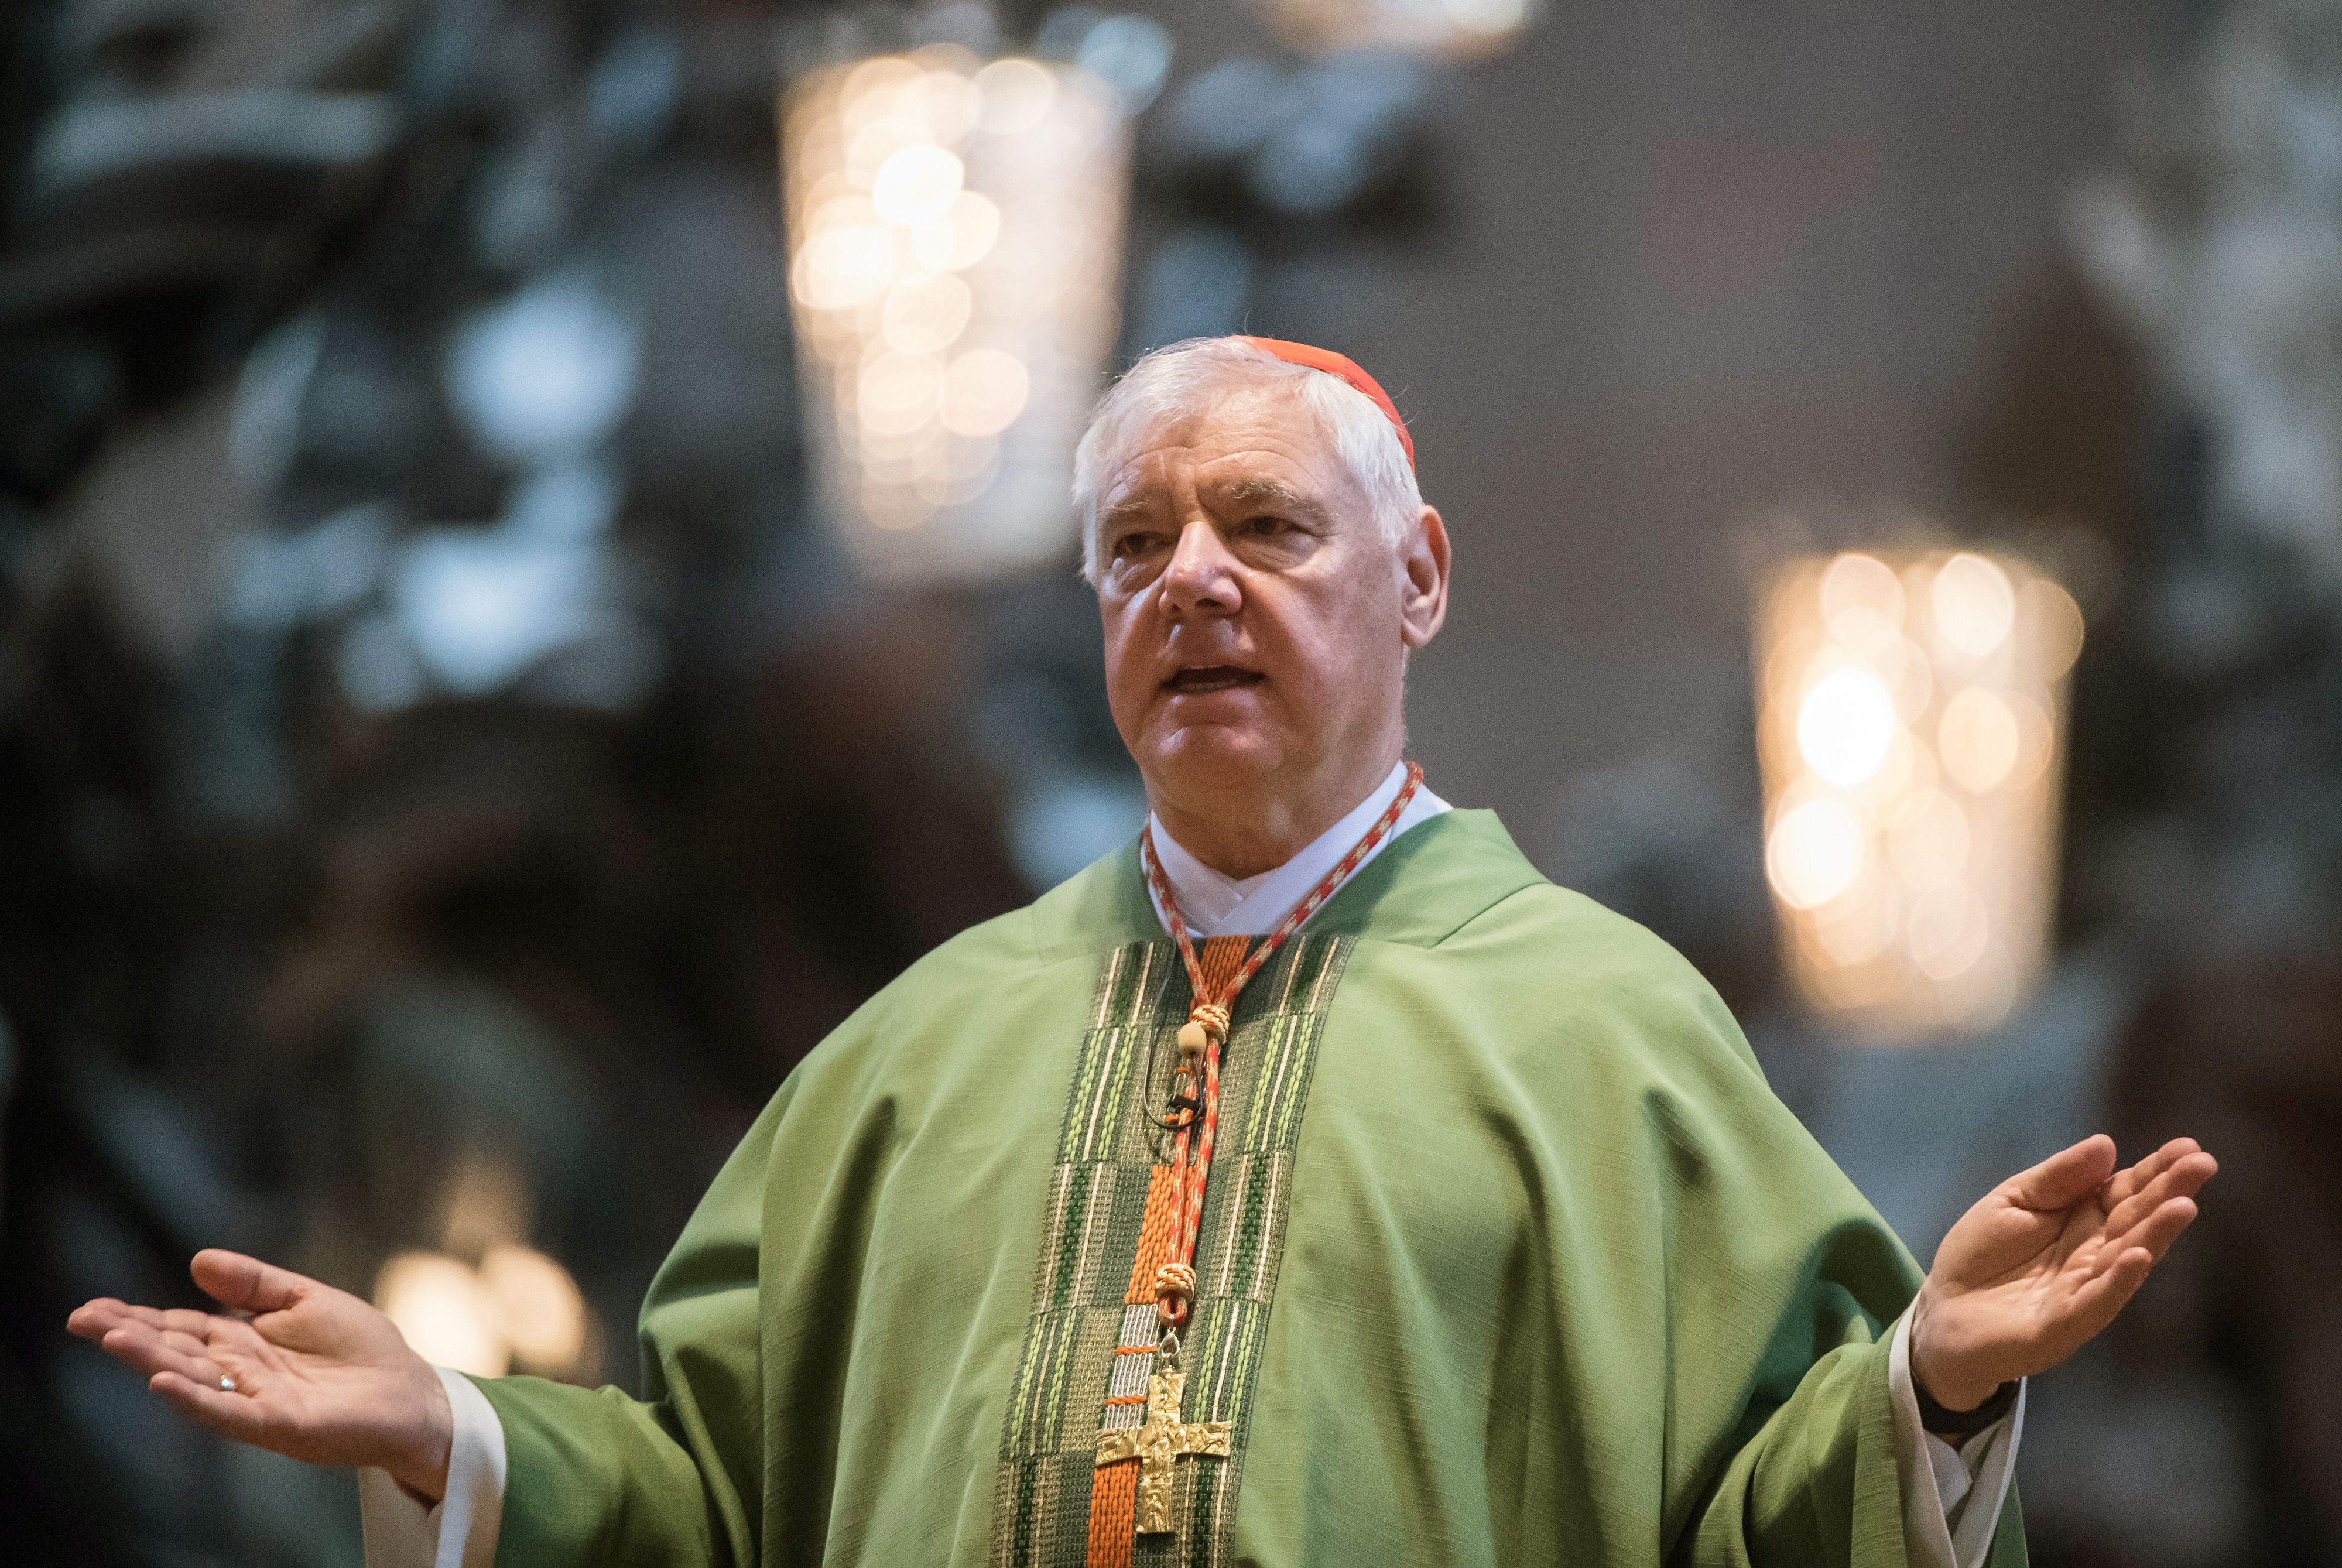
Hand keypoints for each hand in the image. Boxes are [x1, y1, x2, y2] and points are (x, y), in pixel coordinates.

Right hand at [66, 1249, 453, 1500]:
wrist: (410, 1391)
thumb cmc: (361, 1348)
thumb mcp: (306, 1299)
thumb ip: (254, 1283)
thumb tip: (198, 1259)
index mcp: (243, 1341)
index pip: (180, 1327)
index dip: (139, 1317)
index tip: (94, 1307)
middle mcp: (239, 1372)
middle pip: (175, 1351)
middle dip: (130, 1336)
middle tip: (83, 1319)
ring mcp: (254, 1399)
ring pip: (192, 1380)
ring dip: (152, 1361)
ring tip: (114, 1339)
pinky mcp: (277, 1423)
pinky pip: (228, 1412)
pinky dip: (196, 1398)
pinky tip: (164, 1383)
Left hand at [1911, 1134, 2216, 1410]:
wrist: (1941, 1312)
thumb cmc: (1980, 1254)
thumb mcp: (2012, 1200)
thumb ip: (2057, 1178)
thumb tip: (2107, 1144)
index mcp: (2083, 1220)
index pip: (2126, 1191)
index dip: (2156, 1171)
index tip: (2189, 1147)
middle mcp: (2094, 1254)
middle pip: (2135, 1220)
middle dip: (2169, 1193)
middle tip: (2203, 1165)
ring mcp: (2084, 1290)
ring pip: (2126, 1259)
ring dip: (2156, 1234)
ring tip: (2183, 1206)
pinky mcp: (2064, 1324)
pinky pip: (2097, 1301)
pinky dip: (2119, 1281)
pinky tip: (2138, 1257)